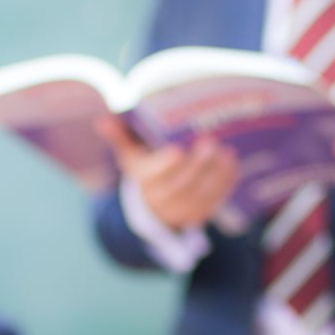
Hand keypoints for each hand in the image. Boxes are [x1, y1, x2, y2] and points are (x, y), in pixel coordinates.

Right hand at [96, 115, 237, 229]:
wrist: (153, 205)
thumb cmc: (144, 169)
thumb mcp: (129, 154)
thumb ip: (119, 136)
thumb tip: (102, 120)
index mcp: (143, 180)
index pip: (152, 175)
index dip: (165, 164)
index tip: (178, 149)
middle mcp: (160, 199)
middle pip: (180, 185)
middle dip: (196, 165)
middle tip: (210, 143)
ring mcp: (180, 210)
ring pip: (199, 195)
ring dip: (214, 174)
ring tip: (225, 153)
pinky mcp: (197, 214)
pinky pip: (212, 201)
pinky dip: (224, 184)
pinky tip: (231, 165)